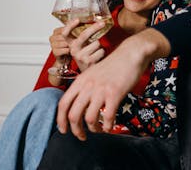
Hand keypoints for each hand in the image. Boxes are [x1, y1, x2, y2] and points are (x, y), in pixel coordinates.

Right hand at [49, 21, 77, 57]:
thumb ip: (73, 29)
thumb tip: (80, 21)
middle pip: (64, 35)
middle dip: (72, 38)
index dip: (72, 24)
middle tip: (78, 41)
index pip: (64, 26)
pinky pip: (65, 49)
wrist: (65, 59)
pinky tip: (69, 52)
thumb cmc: (69, 47)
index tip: (78, 20)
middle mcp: (53, 37)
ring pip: (65, 42)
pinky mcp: (54, 52)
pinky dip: (69, 51)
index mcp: (56, 31)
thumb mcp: (71, 37)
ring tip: (72, 47)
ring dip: (71, 45)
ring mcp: (53, 44)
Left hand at [55, 28, 170, 140]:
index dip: (60, 120)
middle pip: (73, 115)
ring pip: (90, 118)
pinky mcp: (115, 93)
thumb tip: (79, 105)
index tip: (64, 130)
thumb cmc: (113, 65)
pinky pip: (108, 117)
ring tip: (99, 130)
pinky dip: (108, 126)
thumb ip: (84, 87)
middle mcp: (87, 86)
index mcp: (80, 81)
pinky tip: (110, 126)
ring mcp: (101, 90)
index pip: (63, 104)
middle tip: (82, 136)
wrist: (130, 54)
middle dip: (76, 131)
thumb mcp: (92, 73)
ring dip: (94, 130)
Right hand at [68, 20, 105, 71]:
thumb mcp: (81, 46)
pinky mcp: (89, 61)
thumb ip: (83, 36)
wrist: (88, 72)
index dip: (70, 25)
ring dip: (99, 45)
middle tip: (102, 23)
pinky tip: (97, 56)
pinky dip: (102, 52)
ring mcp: (80, 56)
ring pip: (96, 43)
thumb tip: (94, 22)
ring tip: (95, 51)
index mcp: (70, 44)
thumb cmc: (86, 56)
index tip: (77, 19)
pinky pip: (101, 50)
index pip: (65, 33)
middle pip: (84, 34)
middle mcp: (73, 50)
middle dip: (95, 27)